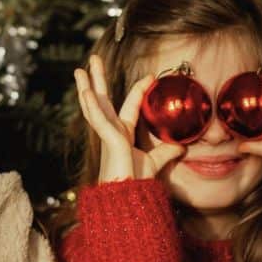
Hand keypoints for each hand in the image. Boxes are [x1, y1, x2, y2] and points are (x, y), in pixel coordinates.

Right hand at [74, 54, 183, 182]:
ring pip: (94, 106)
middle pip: (102, 100)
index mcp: (122, 135)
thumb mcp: (155, 162)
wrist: (129, 200)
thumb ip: (166, 152)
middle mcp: (111, 132)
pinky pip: (98, 121)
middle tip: (92, 61)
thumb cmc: (137, 184)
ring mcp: (107, 136)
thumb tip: (182, 146)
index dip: (139, 90)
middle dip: (97, 81)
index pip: (129, 106)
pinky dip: (91, 106)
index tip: (149, 76)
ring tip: (80, 69)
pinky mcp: (108, 141)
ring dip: (87, 87)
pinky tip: (86, 92)